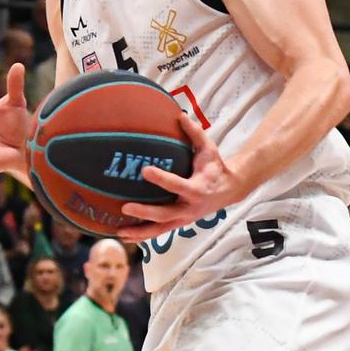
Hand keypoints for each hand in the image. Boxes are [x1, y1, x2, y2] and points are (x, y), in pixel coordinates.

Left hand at [121, 113, 245, 240]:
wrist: (229, 190)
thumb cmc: (215, 167)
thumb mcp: (209, 149)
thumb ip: (194, 133)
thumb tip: (179, 114)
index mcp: (198, 189)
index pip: (177, 185)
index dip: (162, 179)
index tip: (145, 170)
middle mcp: (190, 208)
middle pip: (166, 214)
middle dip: (145, 212)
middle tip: (125, 206)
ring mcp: (184, 219)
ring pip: (161, 229)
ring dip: (140, 231)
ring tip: (120, 231)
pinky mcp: (179, 223)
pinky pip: (159, 232)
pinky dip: (143, 235)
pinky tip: (126, 236)